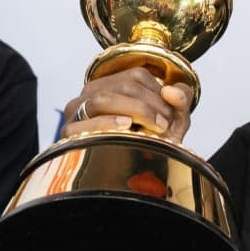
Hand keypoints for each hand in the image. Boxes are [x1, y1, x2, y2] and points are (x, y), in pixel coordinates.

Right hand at [61, 67, 193, 142]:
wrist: (129, 175)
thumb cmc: (151, 141)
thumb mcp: (172, 119)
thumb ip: (180, 99)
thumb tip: (172, 92)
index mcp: (113, 84)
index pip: (136, 76)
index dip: (159, 92)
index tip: (171, 114)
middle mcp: (92, 93)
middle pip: (123, 86)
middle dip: (150, 105)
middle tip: (166, 125)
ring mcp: (77, 111)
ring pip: (103, 99)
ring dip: (135, 111)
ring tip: (154, 127)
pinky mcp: (68, 133)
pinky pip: (83, 123)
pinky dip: (106, 123)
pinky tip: (125, 126)